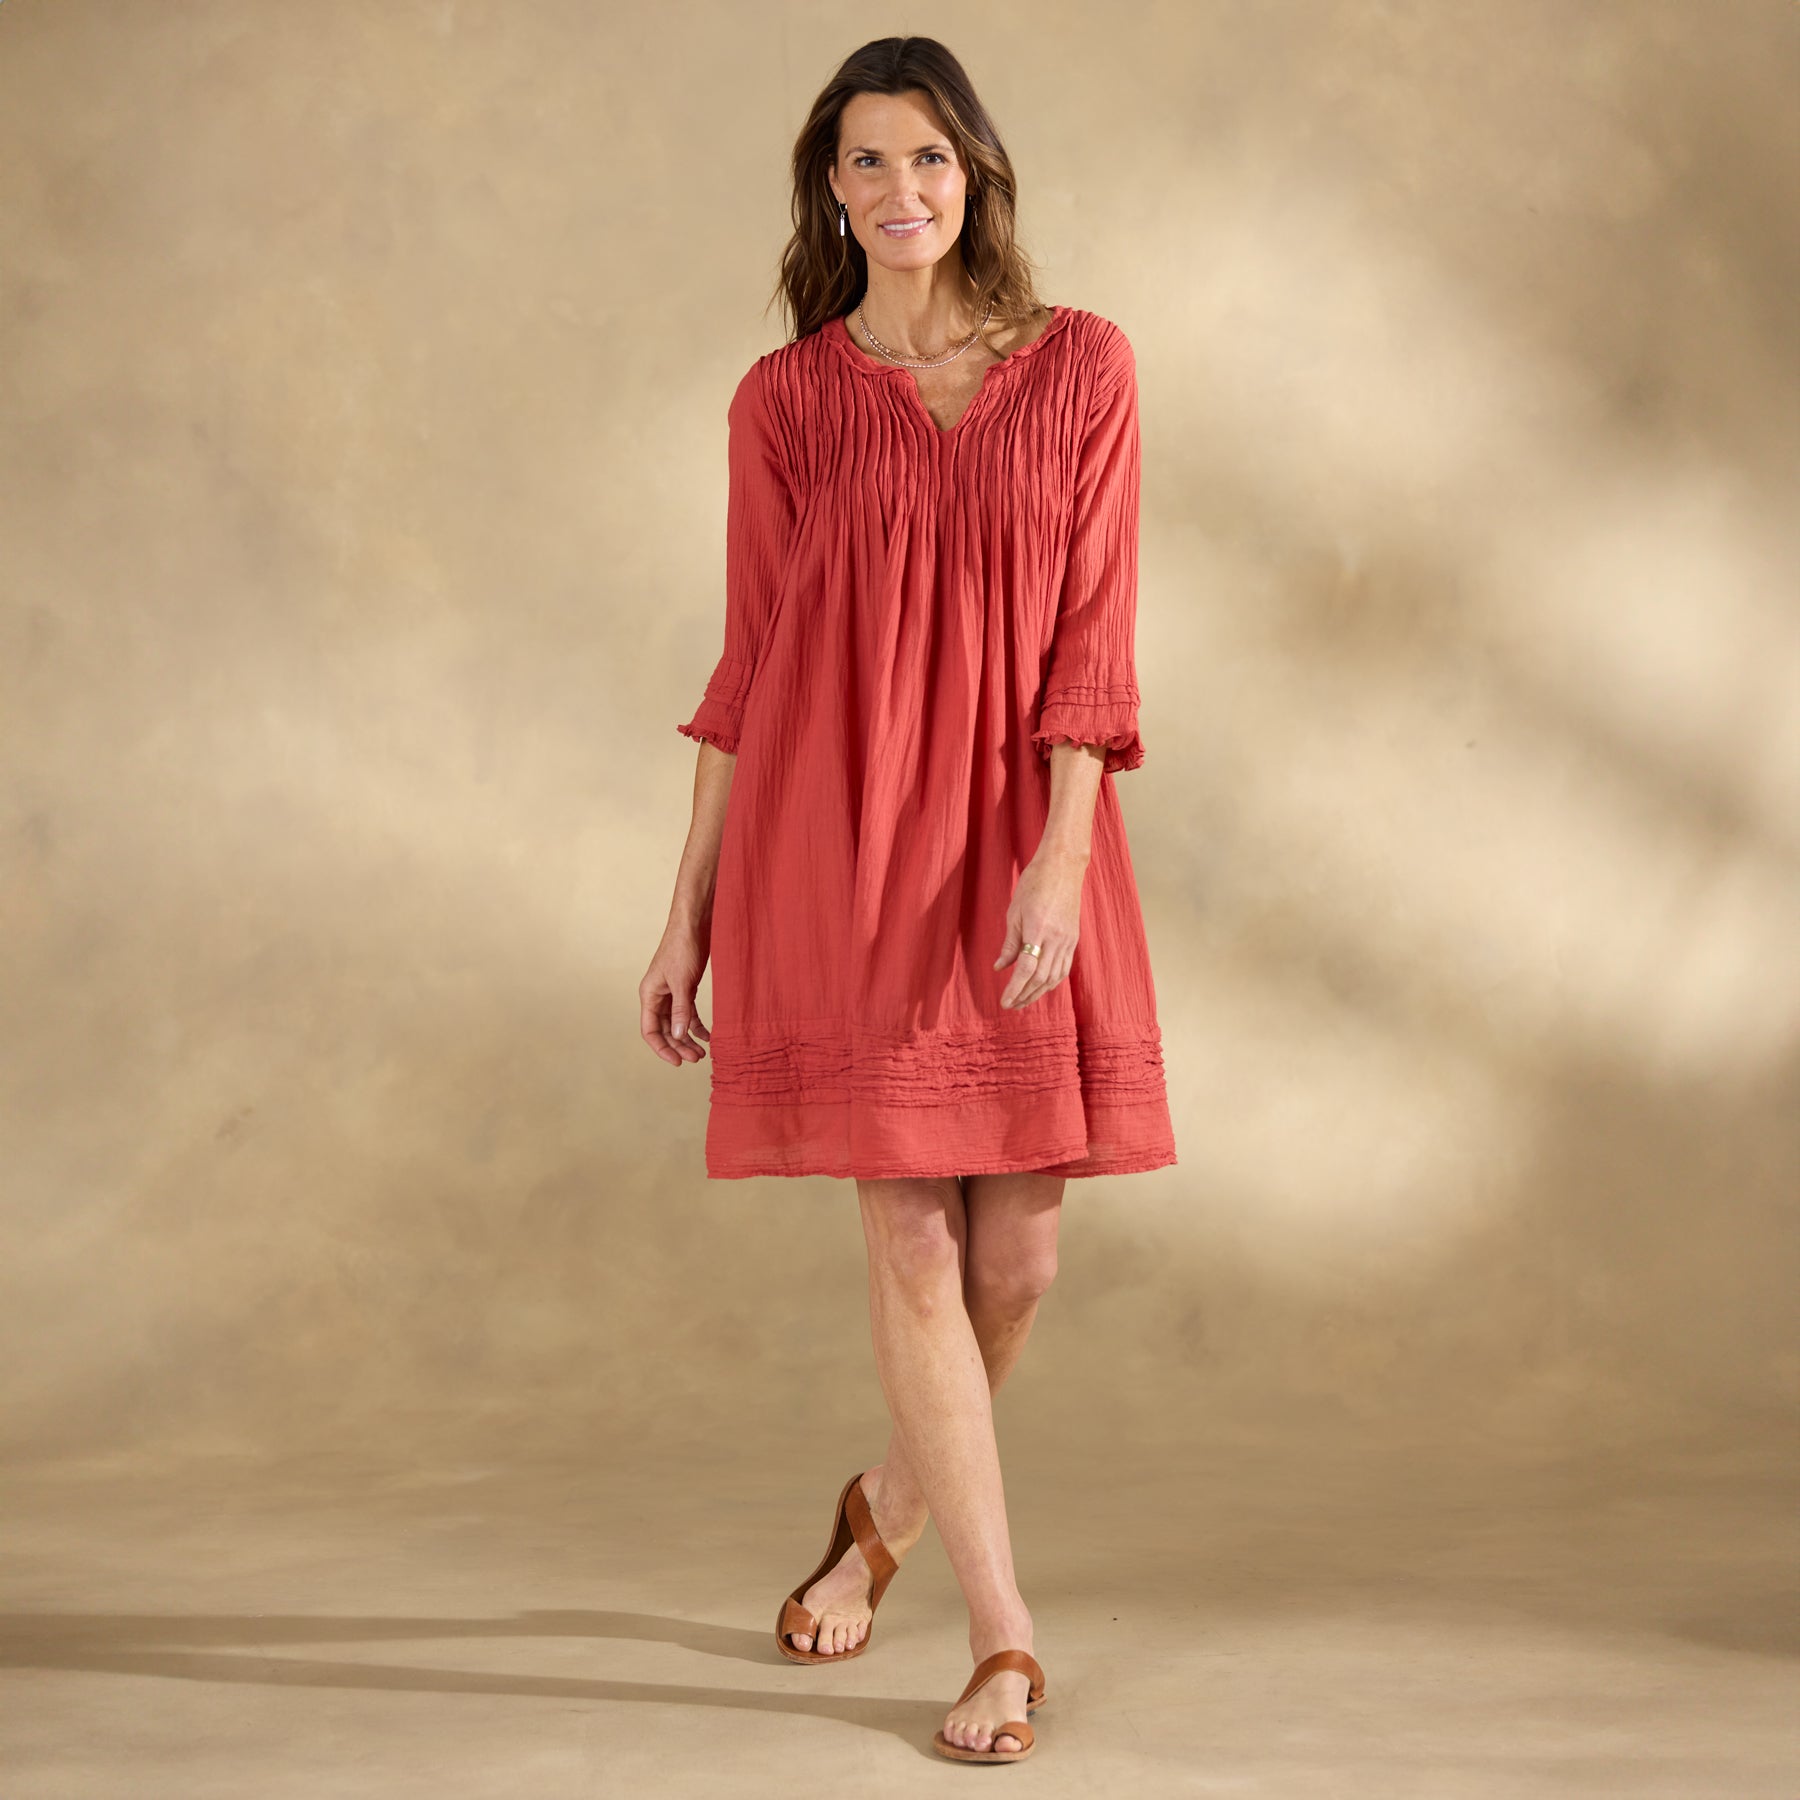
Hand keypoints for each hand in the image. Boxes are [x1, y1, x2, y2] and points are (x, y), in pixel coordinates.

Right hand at [640, 922, 712, 1065]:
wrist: (695, 924)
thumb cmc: (683, 947)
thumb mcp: (682, 982)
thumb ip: (680, 1009)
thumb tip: (678, 1034)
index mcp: (649, 994)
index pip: (649, 1031)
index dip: (662, 1049)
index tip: (677, 1062)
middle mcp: (658, 996)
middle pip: (664, 1029)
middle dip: (679, 1046)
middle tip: (696, 1059)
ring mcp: (672, 992)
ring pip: (677, 1023)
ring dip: (688, 1038)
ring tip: (703, 1053)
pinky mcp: (685, 987)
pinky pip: (688, 1012)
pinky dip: (697, 1025)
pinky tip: (708, 1036)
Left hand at [993, 848, 1085, 1008]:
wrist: (1062, 867)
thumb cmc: (1034, 885)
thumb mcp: (1014, 912)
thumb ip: (1010, 943)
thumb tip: (1000, 967)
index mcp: (1038, 930)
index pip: (1027, 969)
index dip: (1015, 988)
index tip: (1005, 1002)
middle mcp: (1056, 938)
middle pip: (1041, 977)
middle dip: (1025, 995)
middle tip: (1011, 1005)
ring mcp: (1068, 940)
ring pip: (1054, 976)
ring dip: (1038, 992)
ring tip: (1024, 1000)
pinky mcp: (1074, 938)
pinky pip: (1064, 967)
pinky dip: (1052, 981)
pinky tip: (1042, 987)